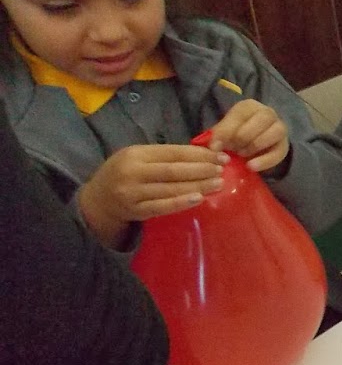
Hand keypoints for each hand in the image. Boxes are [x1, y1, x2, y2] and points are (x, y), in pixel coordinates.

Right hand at [78, 143, 226, 242]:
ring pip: (170, 188)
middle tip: (222, 170)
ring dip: (197, 186)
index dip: (199, 154)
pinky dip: (181, 202)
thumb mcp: (137, 158)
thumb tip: (203, 154)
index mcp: (135, 154)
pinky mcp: (136, 211)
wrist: (96, 201)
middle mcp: (133, 172)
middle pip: (173, 170)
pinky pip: (162, 207)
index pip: (172, 152)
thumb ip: (163, 156)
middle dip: (201, 169)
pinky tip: (199, 199)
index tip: (220, 156)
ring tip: (218, 183)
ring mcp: (133, 193)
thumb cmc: (124, 174)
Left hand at [207, 99, 288, 172]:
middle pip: (263, 119)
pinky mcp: (284, 146)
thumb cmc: (236, 133)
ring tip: (242, 155)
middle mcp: (268, 113)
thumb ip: (218, 135)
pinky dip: (265, 161)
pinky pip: (279, 152)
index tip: (215, 147)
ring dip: (256, 145)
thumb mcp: (225, 130)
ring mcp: (280, 128)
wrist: (253, 142)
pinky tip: (251, 166)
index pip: (241, 114)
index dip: (227, 131)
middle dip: (244, 137)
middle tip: (233, 149)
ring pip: (276, 132)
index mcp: (249, 106)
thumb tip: (214, 148)